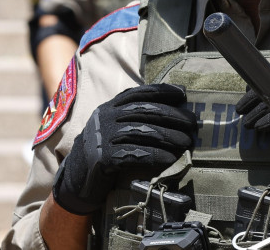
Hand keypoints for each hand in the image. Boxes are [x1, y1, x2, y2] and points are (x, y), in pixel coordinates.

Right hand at [52, 84, 197, 214]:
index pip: (138, 93)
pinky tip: (170, 159)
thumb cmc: (105, 150)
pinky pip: (134, 154)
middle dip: (172, 116)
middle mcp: (105, 117)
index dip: (161, 91)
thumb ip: (134, 117)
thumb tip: (172, 108)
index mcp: (110, 107)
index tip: (183, 94)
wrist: (77, 178)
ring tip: (186, 143)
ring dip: (168, 137)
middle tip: (193, 124)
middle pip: (144, 111)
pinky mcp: (102, 158)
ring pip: (142, 131)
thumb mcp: (115, 128)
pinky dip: (155, 155)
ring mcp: (102, 137)